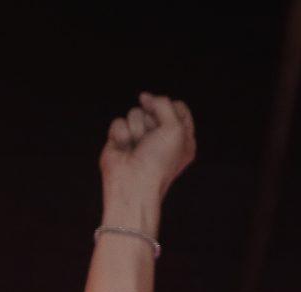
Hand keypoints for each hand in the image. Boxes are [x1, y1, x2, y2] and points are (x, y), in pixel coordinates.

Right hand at [99, 94, 194, 227]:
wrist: (133, 185)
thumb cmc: (158, 161)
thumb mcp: (175, 128)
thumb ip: (164, 104)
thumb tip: (144, 97)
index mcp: (182, 137)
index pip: (178, 107)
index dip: (171, 110)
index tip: (167, 125)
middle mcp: (161, 137)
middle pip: (155, 107)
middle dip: (152, 121)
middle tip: (151, 141)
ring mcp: (140, 138)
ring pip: (136, 112)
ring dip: (136, 129)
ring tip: (137, 147)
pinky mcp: (120, 140)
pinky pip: (119, 122)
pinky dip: (121, 135)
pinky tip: (124, 150)